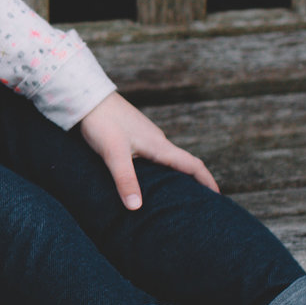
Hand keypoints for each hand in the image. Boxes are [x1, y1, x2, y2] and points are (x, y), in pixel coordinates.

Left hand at [77, 91, 217, 209]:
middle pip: (182, 163)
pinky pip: (152, 155)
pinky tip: (146, 178)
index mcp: (159, 145)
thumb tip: (136, 208)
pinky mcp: (132, 135)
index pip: (192, 165)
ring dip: (175, 175)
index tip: (218, 198)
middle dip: (194, 182)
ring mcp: (145, 136)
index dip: (207, 181)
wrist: (86, 96)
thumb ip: (125, 180)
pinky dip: (158, 169)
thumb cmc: (101, 122)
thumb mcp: (113, 154)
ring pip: (166, 159)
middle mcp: (156, 140)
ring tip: (174, 196)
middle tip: (200, 203)